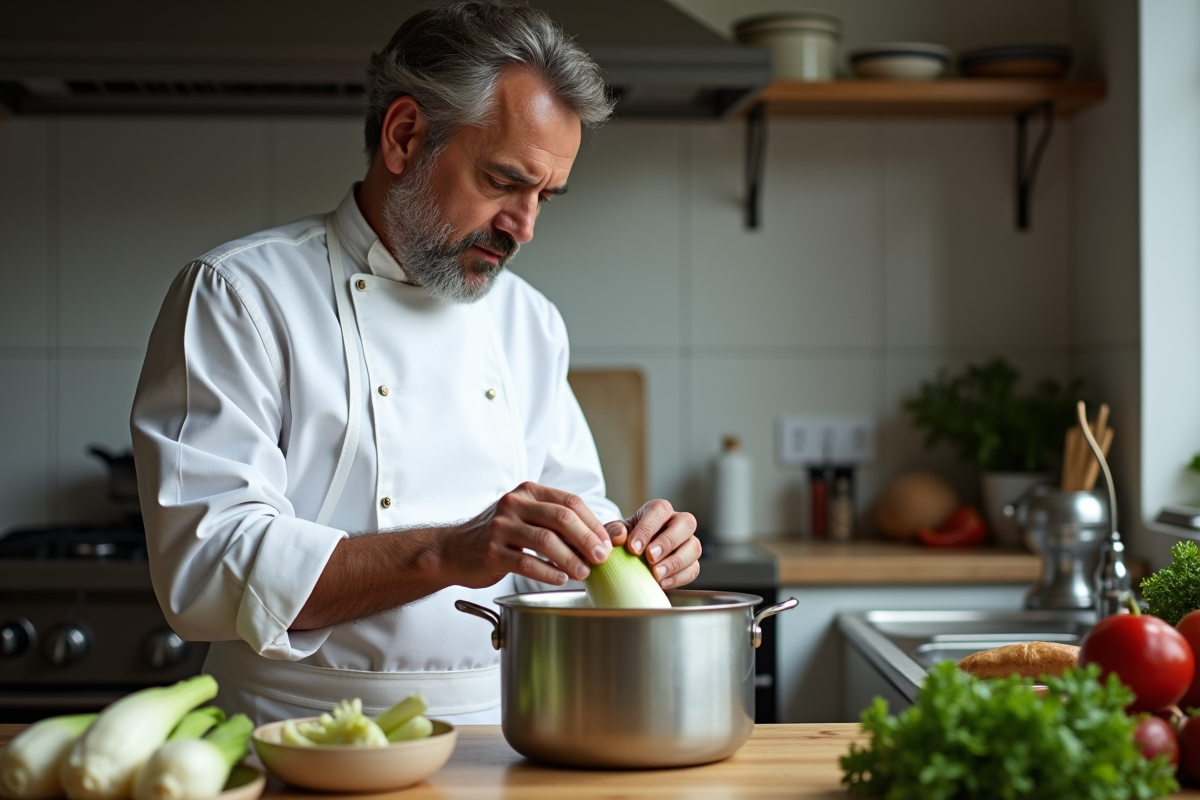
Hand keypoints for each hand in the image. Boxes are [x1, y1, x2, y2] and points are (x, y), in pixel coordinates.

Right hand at [447, 482, 613, 588]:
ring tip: (584, 573)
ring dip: (570, 558)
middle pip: (561, 517)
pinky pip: (526, 562)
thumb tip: (600, 539)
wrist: (454, 550)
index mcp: (528, 492)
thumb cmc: (499, 536)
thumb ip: (557, 524)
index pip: (570, 502)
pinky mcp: (491, 551)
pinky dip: (548, 572)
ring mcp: (500, 527)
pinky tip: (560, 579)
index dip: (593, 523)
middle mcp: (514, 504)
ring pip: (545, 540)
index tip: (607, 543)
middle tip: (601, 558)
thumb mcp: (527, 518)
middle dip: (587, 539)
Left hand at [612, 499, 699, 588]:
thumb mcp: (615, 533)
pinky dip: (679, 577)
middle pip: (686, 523)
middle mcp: (678, 522)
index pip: (660, 510)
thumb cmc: (625, 541)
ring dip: (676, 562)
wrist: (631, 558)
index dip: (648, 528)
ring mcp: (687, 542)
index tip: (633, 547)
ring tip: (656, 574)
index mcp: (658, 510)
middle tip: (650, 558)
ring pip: (694, 547)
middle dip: (668, 541)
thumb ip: (613, 532)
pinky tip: (662, 582)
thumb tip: (620, 536)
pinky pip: (694, 569)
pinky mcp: (691, 563)